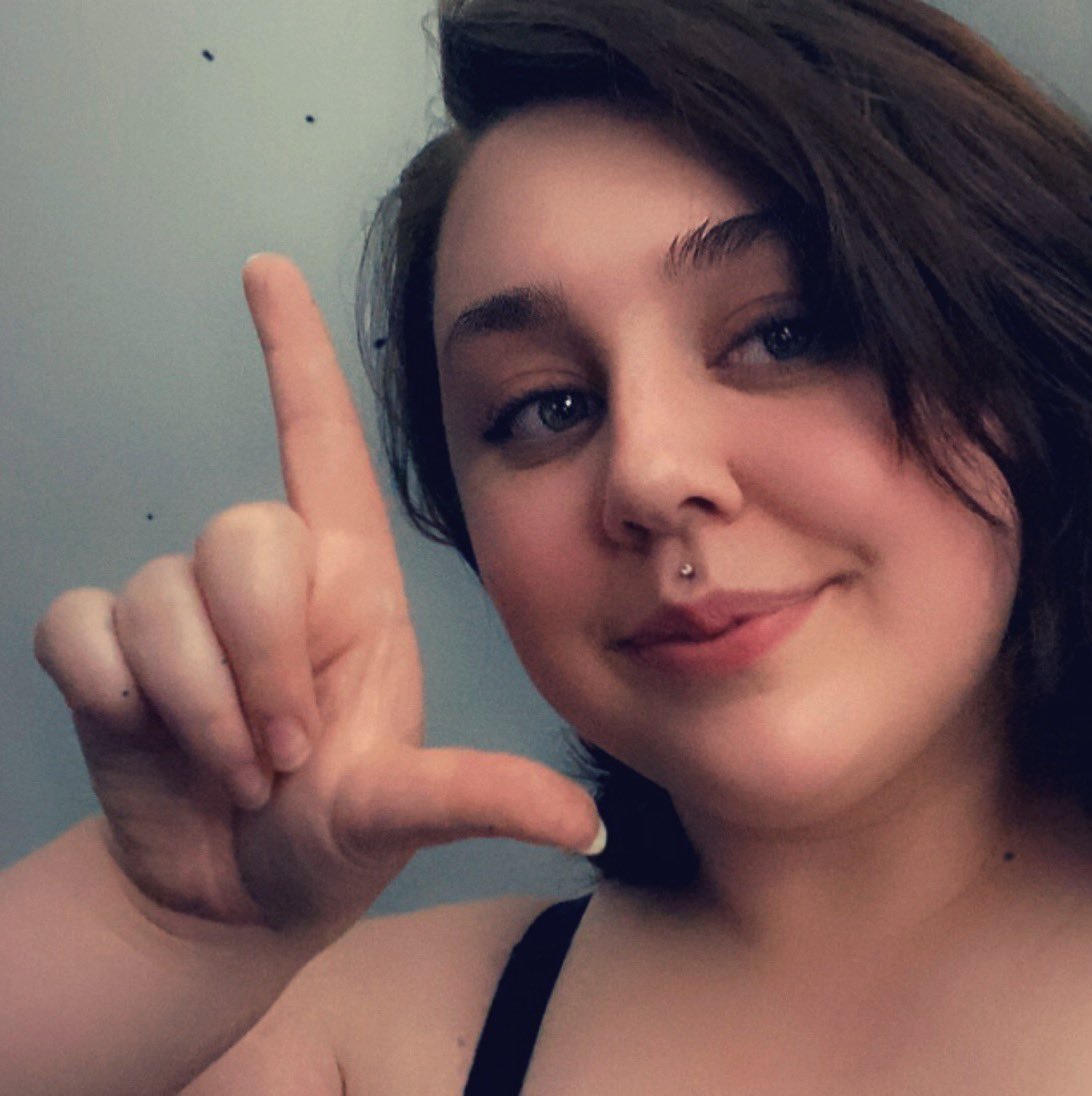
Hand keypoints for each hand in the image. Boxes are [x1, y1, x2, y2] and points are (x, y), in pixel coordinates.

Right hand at [32, 254, 601, 941]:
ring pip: (156, 596)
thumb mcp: (407, 813)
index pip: (320, 442)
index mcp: (354, 585)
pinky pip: (78, 630)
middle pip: (241, 535)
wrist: (232, 900)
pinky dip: (118, 704)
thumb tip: (589, 826)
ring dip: (199, 705)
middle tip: (285, 754)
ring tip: (238, 769)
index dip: (296, 355)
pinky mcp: (103, 654)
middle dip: (260, 660)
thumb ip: (483, 801)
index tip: (266, 269)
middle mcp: (270, 579)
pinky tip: (156, 746)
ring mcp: (180, 612)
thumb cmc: (332, 838)